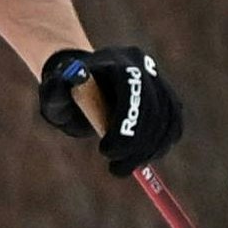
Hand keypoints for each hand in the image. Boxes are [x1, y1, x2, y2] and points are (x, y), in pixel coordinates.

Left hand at [39, 45, 183, 174]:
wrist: (83, 84)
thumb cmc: (65, 91)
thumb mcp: (53, 91)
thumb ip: (57, 88)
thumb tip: (76, 76)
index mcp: (115, 59)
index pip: (133, 87)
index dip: (126, 122)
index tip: (106, 151)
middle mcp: (143, 65)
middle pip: (154, 106)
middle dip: (138, 143)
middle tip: (116, 168)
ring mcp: (159, 81)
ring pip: (168, 119)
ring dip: (150, 150)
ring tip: (124, 167)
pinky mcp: (168, 99)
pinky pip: (174, 126)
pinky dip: (161, 147)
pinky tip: (140, 159)